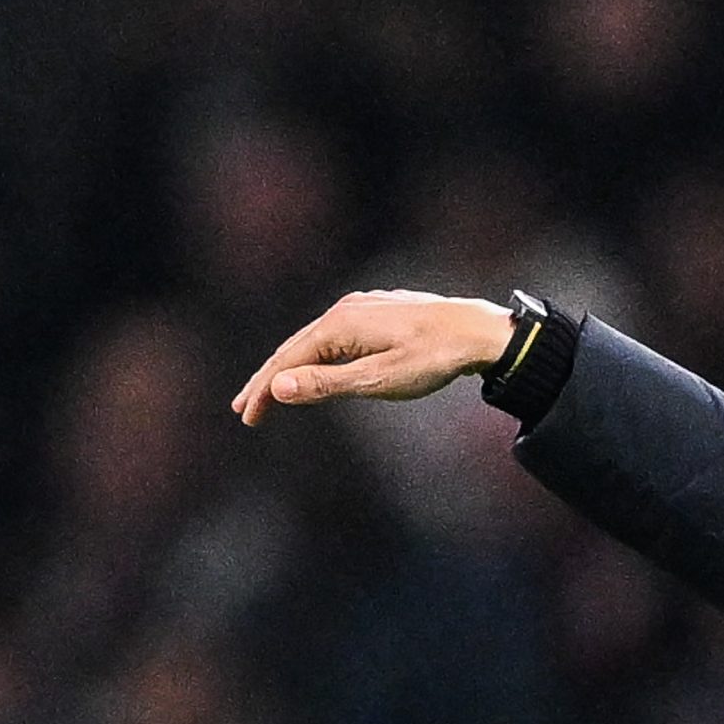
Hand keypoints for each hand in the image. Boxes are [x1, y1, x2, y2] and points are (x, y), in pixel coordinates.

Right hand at [231, 289, 515, 424]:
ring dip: (292, 366)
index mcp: (338, 326)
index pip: (287, 361)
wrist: (479, 331)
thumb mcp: (377, 379)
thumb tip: (276, 385)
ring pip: (315, 340)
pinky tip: (317, 364)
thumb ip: (325, 383)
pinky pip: (335, 335)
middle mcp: (345, 309)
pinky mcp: (379, 312)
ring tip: (273, 390)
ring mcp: (362, 307)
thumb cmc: (432, 358)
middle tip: (244, 408)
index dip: (264, 390)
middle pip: (294, 348)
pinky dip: (317, 355)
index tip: (246, 417)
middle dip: (268, 379)